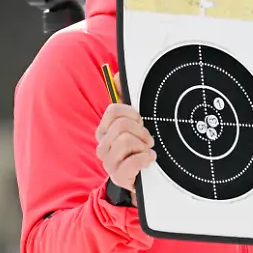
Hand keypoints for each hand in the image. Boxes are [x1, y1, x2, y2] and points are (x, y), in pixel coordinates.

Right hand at [96, 72, 155, 202]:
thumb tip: (118, 74)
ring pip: (126, 141)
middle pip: (122, 126)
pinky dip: (146, 159)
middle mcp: (103, 145)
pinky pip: (133, 161)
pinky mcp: (118, 177)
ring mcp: (109, 162)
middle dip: (141, 130)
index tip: (141, 121)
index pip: (113, 110)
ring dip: (143, 146)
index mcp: (104, 130)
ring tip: (147, 151)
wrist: (141, 179)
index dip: (132, 113)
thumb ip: (126, 99)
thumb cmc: (137, 148)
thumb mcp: (134, 123)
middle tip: (148, 139)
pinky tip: (149, 160)